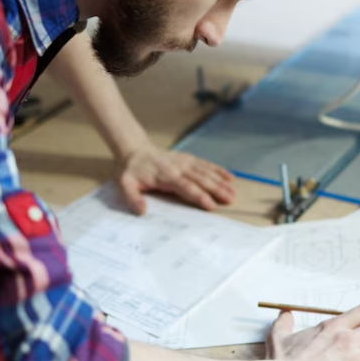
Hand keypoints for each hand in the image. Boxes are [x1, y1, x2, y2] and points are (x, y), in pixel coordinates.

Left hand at [116, 141, 235, 214]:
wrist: (135, 149)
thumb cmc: (131, 170)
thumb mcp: (125, 185)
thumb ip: (133, 198)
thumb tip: (142, 211)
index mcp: (166, 176)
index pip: (186, 187)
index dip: (199, 196)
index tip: (211, 205)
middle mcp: (179, 168)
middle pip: (201, 179)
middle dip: (217, 190)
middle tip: (230, 200)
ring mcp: (185, 162)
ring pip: (206, 172)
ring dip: (221, 182)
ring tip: (233, 192)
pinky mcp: (188, 159)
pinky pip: (206, 164)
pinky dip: (218, 170)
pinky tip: (229, 177)